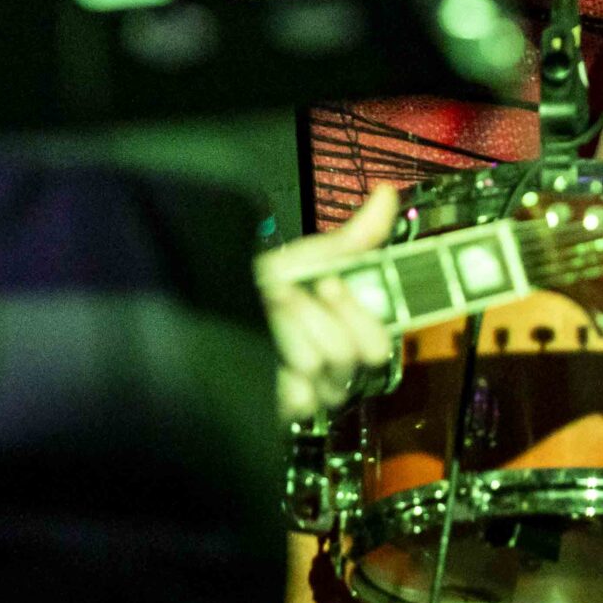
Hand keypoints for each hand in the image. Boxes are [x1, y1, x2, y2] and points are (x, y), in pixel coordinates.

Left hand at [257, 184, 401, 424]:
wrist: (217, 303)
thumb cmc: (262, 286)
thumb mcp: (309, 258)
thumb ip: (354, 237)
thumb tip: (385, 195)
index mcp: (354, 326)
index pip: (382, 336)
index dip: (359, 312)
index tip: (330, 284)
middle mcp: (340, 362)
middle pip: (360, 351)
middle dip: (321, 316)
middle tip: (294, 296)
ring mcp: (315, 387)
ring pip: (326, 364)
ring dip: (290, 332)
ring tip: (269, 318)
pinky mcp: (291, 407)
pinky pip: (298, 391)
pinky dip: (275, 366)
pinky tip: (264, 353)